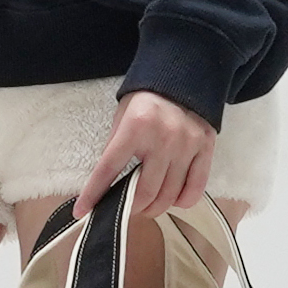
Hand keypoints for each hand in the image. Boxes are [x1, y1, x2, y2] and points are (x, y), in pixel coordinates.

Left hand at [73, 90, 216, 221]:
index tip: (82, 210)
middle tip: (126, 210)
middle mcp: (163, 138)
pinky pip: (195, 188)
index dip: (94, 193)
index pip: (109, 168)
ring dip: (154, 208)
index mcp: (135, 126)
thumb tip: (106, 184)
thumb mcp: (122, 117)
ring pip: (169, 194)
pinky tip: (173, 200)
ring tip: (147, 206)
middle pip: (144, 191)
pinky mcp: (206, 148)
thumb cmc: (146, 100)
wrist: (181, 77)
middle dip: (131, 208)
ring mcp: (187, 145)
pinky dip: (182, 201)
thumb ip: (115, 148)